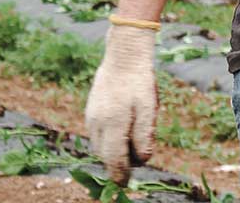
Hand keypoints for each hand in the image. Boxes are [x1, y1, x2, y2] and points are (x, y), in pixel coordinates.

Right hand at [85, 23, 157, 182]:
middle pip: (104, 155)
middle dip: (116, 164)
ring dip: (111, 152)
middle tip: (132, 164)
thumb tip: (142, 160)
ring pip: (98, 146)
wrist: (124, 56)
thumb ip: (144, 135)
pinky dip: (106, 140)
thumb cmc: (140, 81)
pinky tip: (119, 133)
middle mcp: (98, 122)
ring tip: (128, 147)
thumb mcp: (149, 107)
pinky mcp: (90, 111)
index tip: (125, 184)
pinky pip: (96, 135)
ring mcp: (91, 116)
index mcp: (113, 122)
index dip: (120, 174)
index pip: (114, 159)